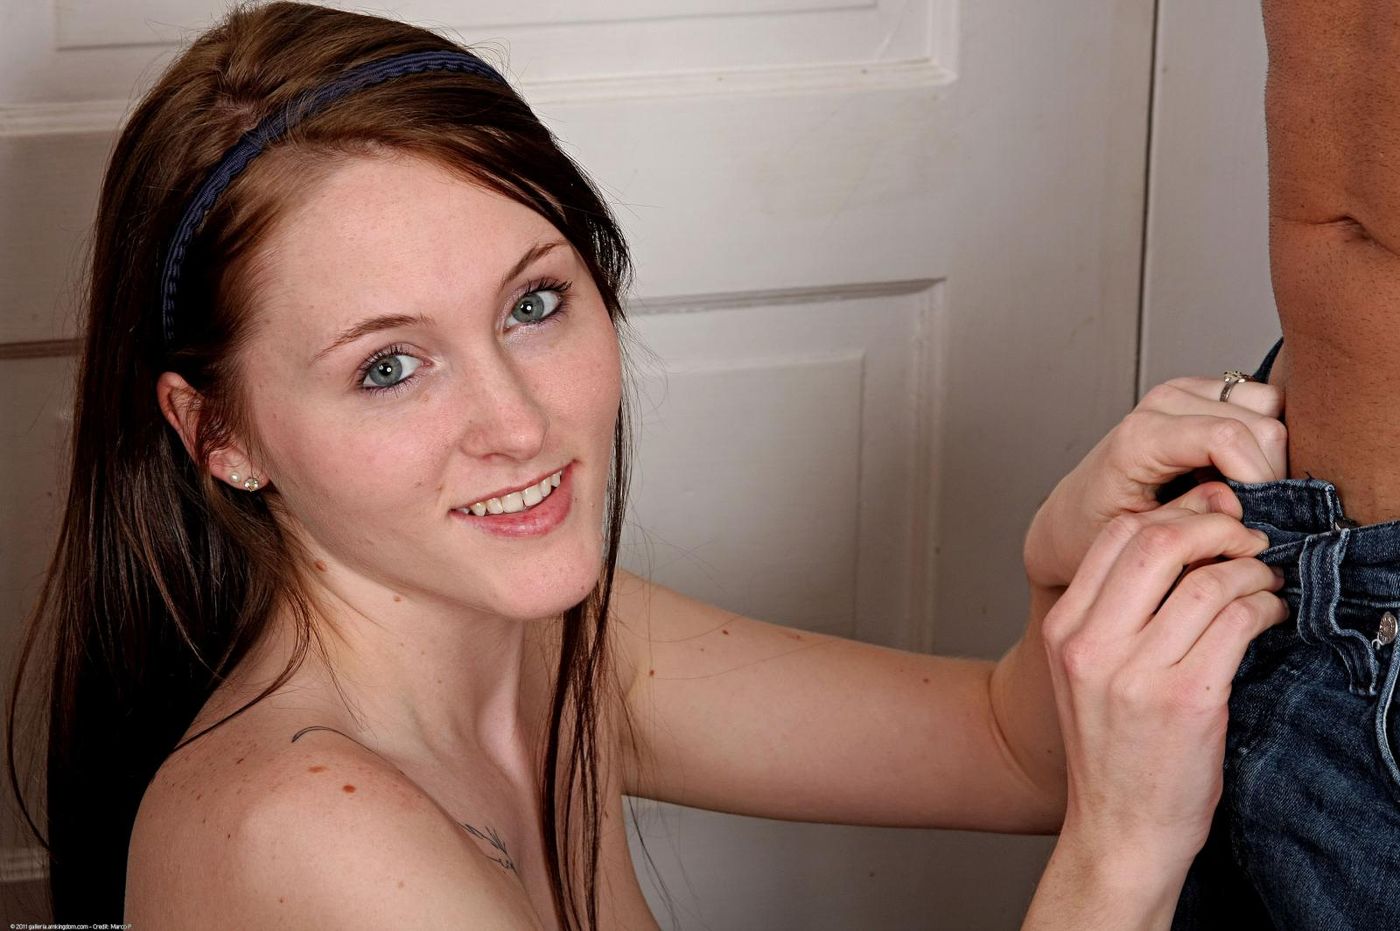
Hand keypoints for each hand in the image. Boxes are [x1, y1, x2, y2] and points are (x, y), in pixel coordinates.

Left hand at [1024, 376, 1284, 590]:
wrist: (1077, 510)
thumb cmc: (1101, 528)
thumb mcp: (1143, 537)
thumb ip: (1194, 517)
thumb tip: (1246, 505)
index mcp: (1140, 438)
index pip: (1226, 437)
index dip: (1259, 479)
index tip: (1261, 519)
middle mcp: (1163, 402)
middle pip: (1259, 425)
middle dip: (1270, 474)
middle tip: (1255, 514)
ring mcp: (1184, 390)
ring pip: (1269, 407)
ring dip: (1270, 454)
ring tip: (1245, 491)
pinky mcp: (1201, 390)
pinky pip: (1262, 402)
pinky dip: (1264, 438)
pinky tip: (1239, 470)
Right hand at [1041, 506, 1286, 883]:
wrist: (1121, 828)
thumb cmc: (1113, 749)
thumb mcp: (1089, 670)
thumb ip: (1119, 606)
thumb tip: (1185, 528)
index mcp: (1063, 629)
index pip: (1115, 534)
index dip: (1173, 514)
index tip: (1208, 524)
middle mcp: (1090, 645)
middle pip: (1157, 541)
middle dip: (1214, 528)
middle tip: (1245, 540)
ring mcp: (1136, 673)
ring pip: (1206, 580)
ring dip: (1251, 570)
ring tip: (1264, 581)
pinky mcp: (1187, 699)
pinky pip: (1236, 621)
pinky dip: (1265, 605)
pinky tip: (1269, 614)